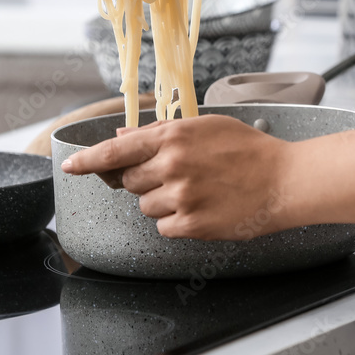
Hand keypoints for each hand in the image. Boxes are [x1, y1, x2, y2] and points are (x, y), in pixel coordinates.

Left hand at [60, 114, 295, 239]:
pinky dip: (177, 221)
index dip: (88, 160)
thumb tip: (122, 136)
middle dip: (144, 179)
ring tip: (196, 191)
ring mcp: (181, 197)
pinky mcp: (192, 224)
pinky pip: (164, 227)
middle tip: (176, 174)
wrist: (284, 180)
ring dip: (162, 201)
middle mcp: (172, 165)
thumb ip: (159, 133)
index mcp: (173, 136)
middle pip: (129, 181)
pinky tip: (202, 208)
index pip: (115, 150)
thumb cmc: (248, 149)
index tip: (70, 166)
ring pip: (145, 206)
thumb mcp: (204, 127)